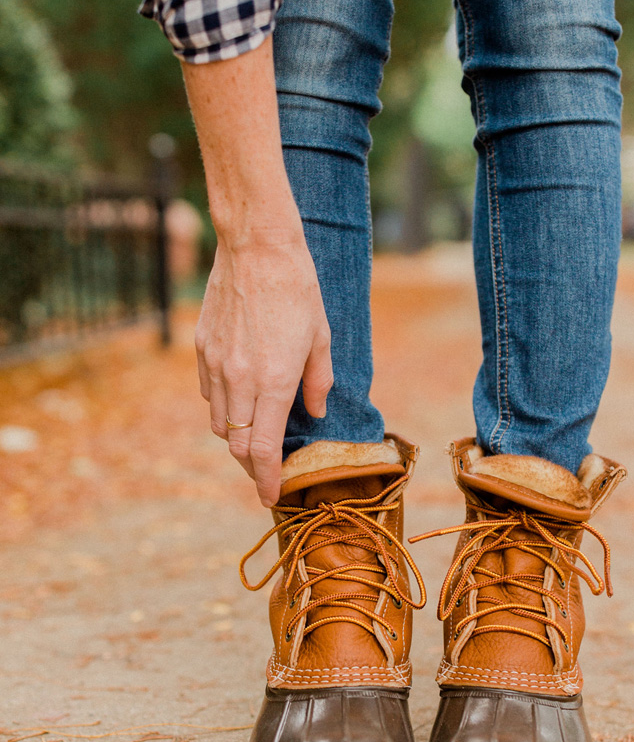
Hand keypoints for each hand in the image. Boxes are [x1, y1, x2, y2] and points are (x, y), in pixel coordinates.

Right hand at [180, 37, 332, 506]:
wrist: (257, 245)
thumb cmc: (298, 289)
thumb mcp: (323, 338)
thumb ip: (319, 382)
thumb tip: (315, 414)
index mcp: (273, 381)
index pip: (262, 450)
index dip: (267, 480)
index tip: (272, 497)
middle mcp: (239, 379)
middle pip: (236, 444)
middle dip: (252, 466)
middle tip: (269, 472)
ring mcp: (215, 364)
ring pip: (219, 422)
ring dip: (236, 437)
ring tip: (256, 436)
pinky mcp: (202, 348)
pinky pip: (209, 393)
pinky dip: (223, 406)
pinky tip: (241, 397)